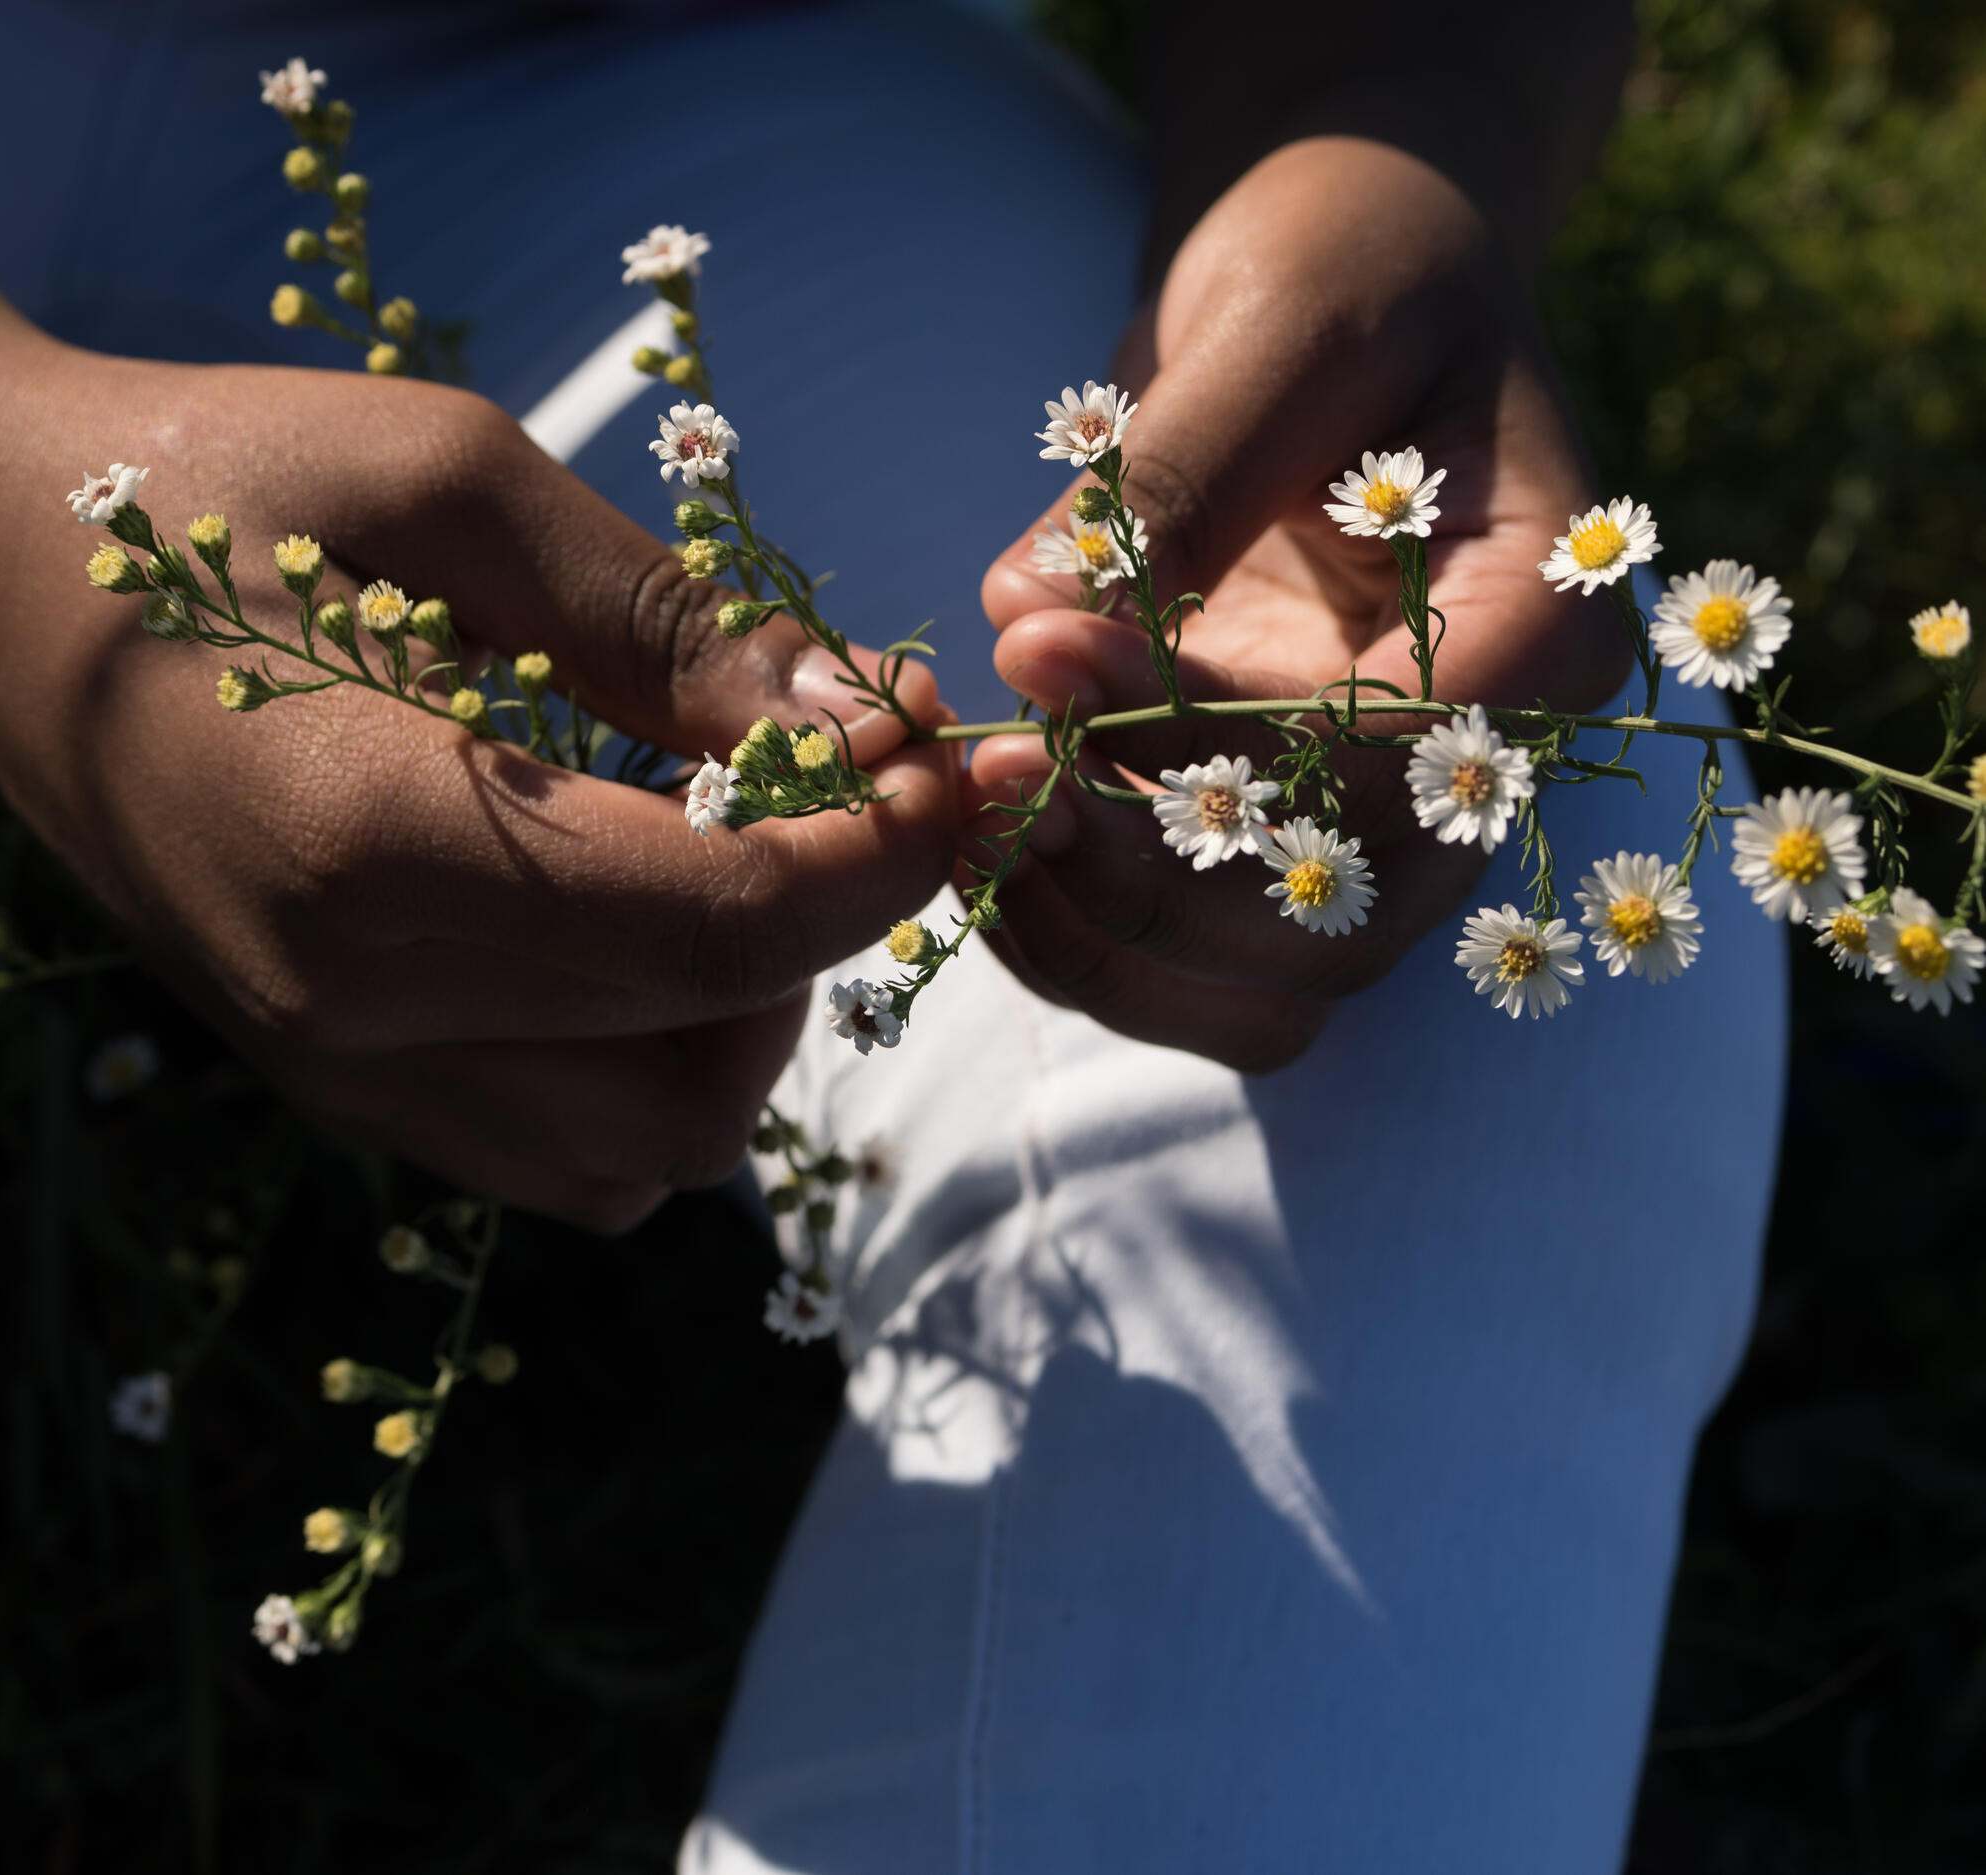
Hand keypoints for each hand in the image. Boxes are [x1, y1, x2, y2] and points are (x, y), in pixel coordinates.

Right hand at [0, 342, 956, 1226]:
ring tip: (714, 855)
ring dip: (738, 1023)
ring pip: (640, 1159)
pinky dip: (645, 1067)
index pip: (712, 928)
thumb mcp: (453, 483)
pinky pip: (554, 1153)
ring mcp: (326, 1067)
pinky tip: (624, 920)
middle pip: (700, 1073)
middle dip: (819, 940)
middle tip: (824, 795)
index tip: (974, 771)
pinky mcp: (323, 1078)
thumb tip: (870, 726)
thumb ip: (669, 622)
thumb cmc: (208, 481)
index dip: (880, 861)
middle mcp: (346, 1004)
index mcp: (370, 841)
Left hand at [967, 138, 1631, 1070]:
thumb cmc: (1344, 271)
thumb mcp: (1276, 319)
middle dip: (1136, 875)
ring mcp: (1389, 822)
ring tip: (972, 818)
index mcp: (1539, 628)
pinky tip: (988, 834)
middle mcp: (1488, 763)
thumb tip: (1030, 627)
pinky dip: (1082, 934)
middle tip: (984, 773)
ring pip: (1263, 990)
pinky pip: (1198, 966)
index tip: (1047, 658)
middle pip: (1328, 927)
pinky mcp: (1288, 837)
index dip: (1204, 742)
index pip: (1383, 767)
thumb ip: (1174, 475)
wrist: (1343, 296)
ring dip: (1097, 937)